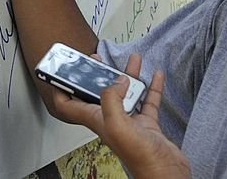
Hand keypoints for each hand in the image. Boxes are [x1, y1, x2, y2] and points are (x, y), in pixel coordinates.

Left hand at [49, 54, 190, 178]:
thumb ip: (111, 99)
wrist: (166, 173)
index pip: (68, 104)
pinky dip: (151, 87)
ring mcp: (129, 122)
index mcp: (97, 120)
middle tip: (98, 58)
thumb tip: (117, 81)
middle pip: (99, 92)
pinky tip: (155, 76)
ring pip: (126, 92)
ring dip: (129, 75)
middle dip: (98, 74)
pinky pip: (147, 100)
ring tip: (133, 60)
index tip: (60, 71)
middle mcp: (110, 119)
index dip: (61, 88)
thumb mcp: (117, 124)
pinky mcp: (146, 124)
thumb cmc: (140, 158)